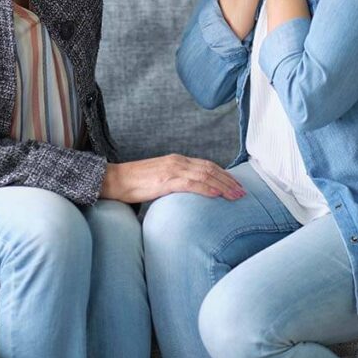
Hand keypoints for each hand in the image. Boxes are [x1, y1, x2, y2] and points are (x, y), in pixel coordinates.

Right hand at [100, 155, 246, 203]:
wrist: (114, 180)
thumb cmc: (133, 183)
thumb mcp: (158, 179)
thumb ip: (173, 182)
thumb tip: (187, 194)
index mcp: (176, 161)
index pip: (206, 165)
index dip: (223, 174)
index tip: (235, 184)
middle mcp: (177, 161)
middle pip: (210, 169)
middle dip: (229, 180)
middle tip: (243, 192)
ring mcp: (172, 170)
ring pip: (206, 175)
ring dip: (224, 185)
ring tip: (237, 196)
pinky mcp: (166, 180)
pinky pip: (192, 183)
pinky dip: (208, 188)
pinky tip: (218, 195)